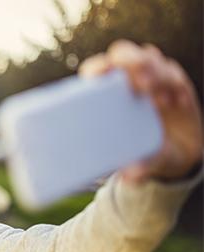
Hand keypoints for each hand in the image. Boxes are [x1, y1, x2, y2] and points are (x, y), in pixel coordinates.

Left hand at [78, 39, 202, 183]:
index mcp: (105, 96)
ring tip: (161, 100)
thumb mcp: (141, 163)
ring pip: (149, 58)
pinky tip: (176, 102)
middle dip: (131, 62)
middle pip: (122, 54)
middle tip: (141, 87)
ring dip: (154, 72)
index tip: (99, 77)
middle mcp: (126, 81)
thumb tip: (131, 177)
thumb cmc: (143, 155)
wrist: (177, 156)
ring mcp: (150, 78)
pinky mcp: (173, 82)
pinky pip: (173, 72)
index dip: (96, 68)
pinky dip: (173, 83)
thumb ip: (138, 168)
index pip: (95, 71)